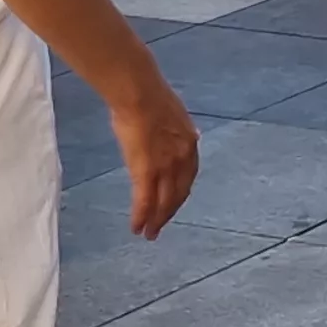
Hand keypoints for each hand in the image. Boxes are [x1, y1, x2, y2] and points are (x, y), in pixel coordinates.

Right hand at [108, 83, 200, 235]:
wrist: (139, 92)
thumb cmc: (149, 96)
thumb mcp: (172, 115)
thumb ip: (174, 132)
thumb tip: (177, 135)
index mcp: (189, 144)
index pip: (188, 177)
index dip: (179, 193)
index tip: (172, 203)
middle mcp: (182, 159)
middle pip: (178, 194)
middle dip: (168, 213)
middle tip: (159, 227)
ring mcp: (165, 166)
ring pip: (163, 202)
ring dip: (156, 221)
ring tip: (149, 234)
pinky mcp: (146, 171)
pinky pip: (144, 201)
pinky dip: (141, 217)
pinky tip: (136, 228)